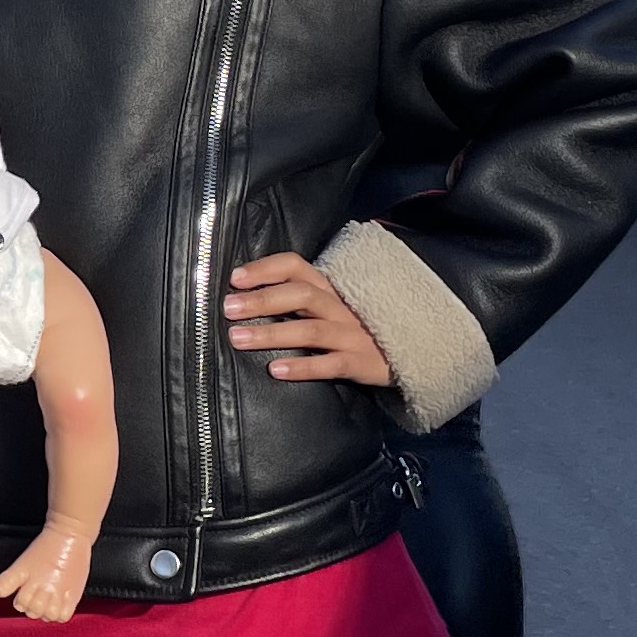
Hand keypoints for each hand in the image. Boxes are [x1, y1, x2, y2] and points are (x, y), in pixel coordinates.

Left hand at [222, 252, 389, 384]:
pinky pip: (331, 364)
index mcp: (328, 289)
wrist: (408, 353)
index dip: (265, 269)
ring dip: (272, 333)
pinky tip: (276, 370)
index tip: (235, 278)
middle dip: (261, 300)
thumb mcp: (329, 307)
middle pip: (300, 295)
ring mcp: (352, 335)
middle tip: (228, 309)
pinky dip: (303, 367)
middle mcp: (340, 307)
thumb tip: (243, 297)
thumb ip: (295, 299)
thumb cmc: (353, 329)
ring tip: (239, 339)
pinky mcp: (360, 363)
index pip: (296, 266)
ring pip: (310, 330)